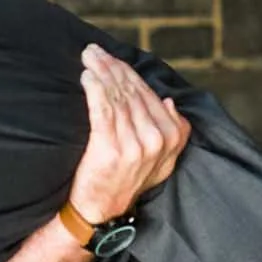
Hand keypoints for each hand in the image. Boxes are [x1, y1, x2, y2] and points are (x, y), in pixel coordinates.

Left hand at [66, 46, 190, 224]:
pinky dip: (94, 88)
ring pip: (116, 97)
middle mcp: (155, 140)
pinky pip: (102, 109)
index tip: (112, 57)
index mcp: (170, 138)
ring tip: (88, 57)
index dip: (128, 72)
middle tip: (93, 50)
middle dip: (111, 66)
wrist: (101, 211)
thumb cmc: (127, 181)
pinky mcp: (110, 148)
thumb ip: (174, 133)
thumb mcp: (162, 162)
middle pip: (131, 92)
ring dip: (101, 71)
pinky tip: (86, 75)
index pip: (147, 94)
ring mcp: (133, 145)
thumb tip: (169, 101)